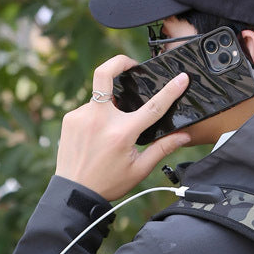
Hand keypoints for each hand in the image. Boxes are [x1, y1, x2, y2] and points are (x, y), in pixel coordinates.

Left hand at [55, 55, 190, 200]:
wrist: (75, 192)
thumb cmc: (109, 183)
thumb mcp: (140, 169)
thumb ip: (162, 148)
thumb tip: (183, 136)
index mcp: (122, 133)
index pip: (152, 107)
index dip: (170, 91)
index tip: (181, 78)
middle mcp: (100, 119)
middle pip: (105, 74)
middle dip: (119, 62)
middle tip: (130, 65)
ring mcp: (81, 116)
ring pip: (100, 98)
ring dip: (109, 107)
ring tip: (111, 130)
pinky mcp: (70, 118)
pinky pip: (88, 109)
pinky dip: (97, 118)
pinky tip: (97, 137)